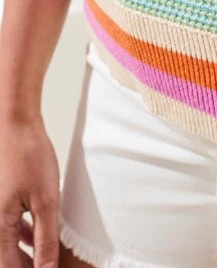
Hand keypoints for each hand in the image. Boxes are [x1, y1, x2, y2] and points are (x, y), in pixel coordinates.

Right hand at [0, 114, 59, 267]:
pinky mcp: (1, 201)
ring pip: (8, 244)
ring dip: (26, 253)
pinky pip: (9, 227)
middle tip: (49, 266)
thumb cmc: (30, 157)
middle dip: (28, 266)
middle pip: (7, 259)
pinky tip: (38, 233)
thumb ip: (46, 239)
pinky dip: (24, 236)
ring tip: (47, 256)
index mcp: (0, 227)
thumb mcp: (46, 200)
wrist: (16, 125)